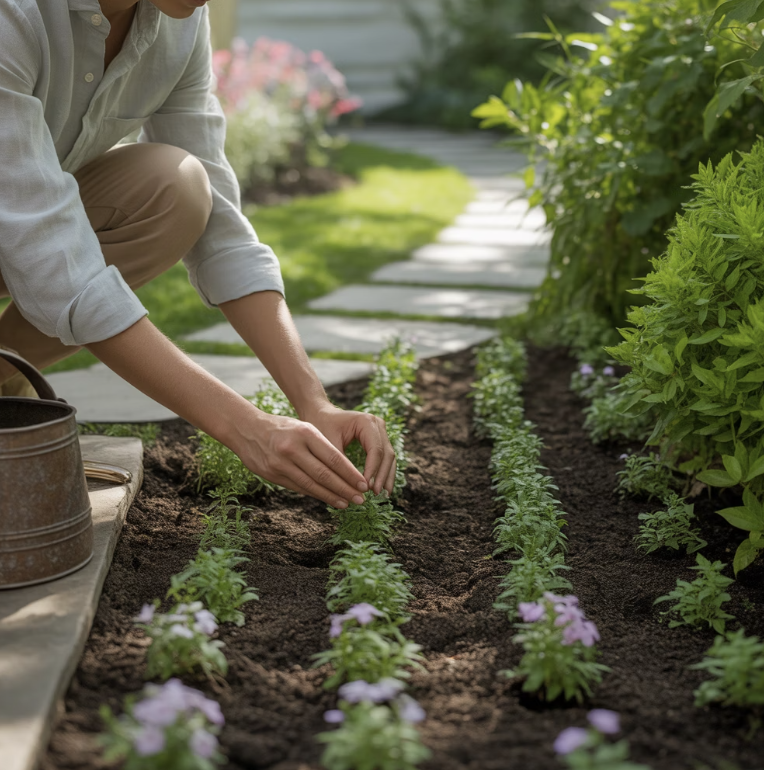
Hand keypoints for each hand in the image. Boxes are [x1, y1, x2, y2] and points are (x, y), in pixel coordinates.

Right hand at [231, 408, 371, 508]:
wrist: (246, 428)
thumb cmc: (282, 428)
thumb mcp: (303, 428)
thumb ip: (321, 447)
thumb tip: (345, 471)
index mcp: (305, 433)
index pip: (333, 457)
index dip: (350, 474)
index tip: (364, 485)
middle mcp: (293, 448)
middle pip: (324, 474)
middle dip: (345, 489)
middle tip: (360, 500)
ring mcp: (281, 463)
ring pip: (311, 484)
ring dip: (331, 496)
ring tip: (347, 504)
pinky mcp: (272, 474)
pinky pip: (298, 487)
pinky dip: (315, 494)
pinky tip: (327, 499)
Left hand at [305, 404, 396, 496]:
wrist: (320, 414)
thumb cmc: (321, 426)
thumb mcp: (328, 445)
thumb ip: (341, 465)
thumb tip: (353, 489)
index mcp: (366, 422)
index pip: (375, 449)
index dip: (373, 470)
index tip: (365, 488)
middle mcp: (377, 424)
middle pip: (386, 454)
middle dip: (382, 475)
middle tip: (375, 494)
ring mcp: (380, 431)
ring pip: (389, 457)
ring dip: (386, 476)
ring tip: (383, 495)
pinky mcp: (379, 439)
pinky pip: (385, 458)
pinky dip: (384, 472)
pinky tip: (382, 487)